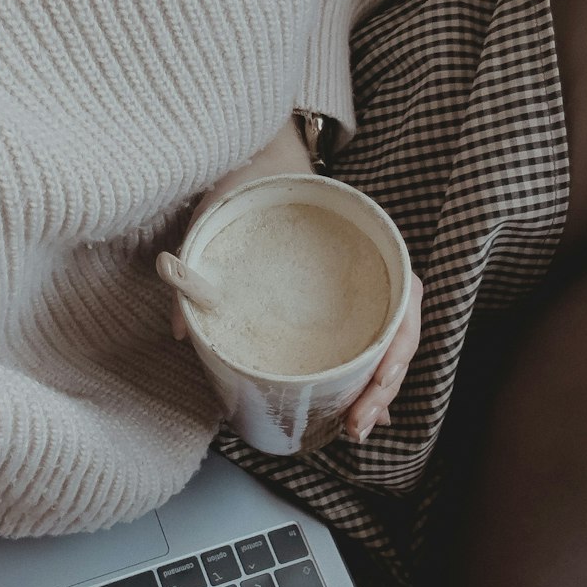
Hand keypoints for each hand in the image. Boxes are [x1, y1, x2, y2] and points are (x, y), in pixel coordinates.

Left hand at [170, 115, 421, 441]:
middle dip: (383, 387)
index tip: (375, 386)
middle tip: (356, 426)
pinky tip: (355, 409)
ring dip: (376, 390)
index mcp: (365, 239)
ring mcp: (364, 284)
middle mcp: (374, 263)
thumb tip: (181, 330)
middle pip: (399, 335)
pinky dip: (366, 377)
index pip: (405, 301)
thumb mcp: (222, 218)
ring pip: (388, 344)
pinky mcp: (348, 300)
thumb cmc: (253, 186)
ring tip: (354, 427)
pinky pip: (369, 340)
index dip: (395, 351)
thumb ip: (202, 266)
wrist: (264, 159)